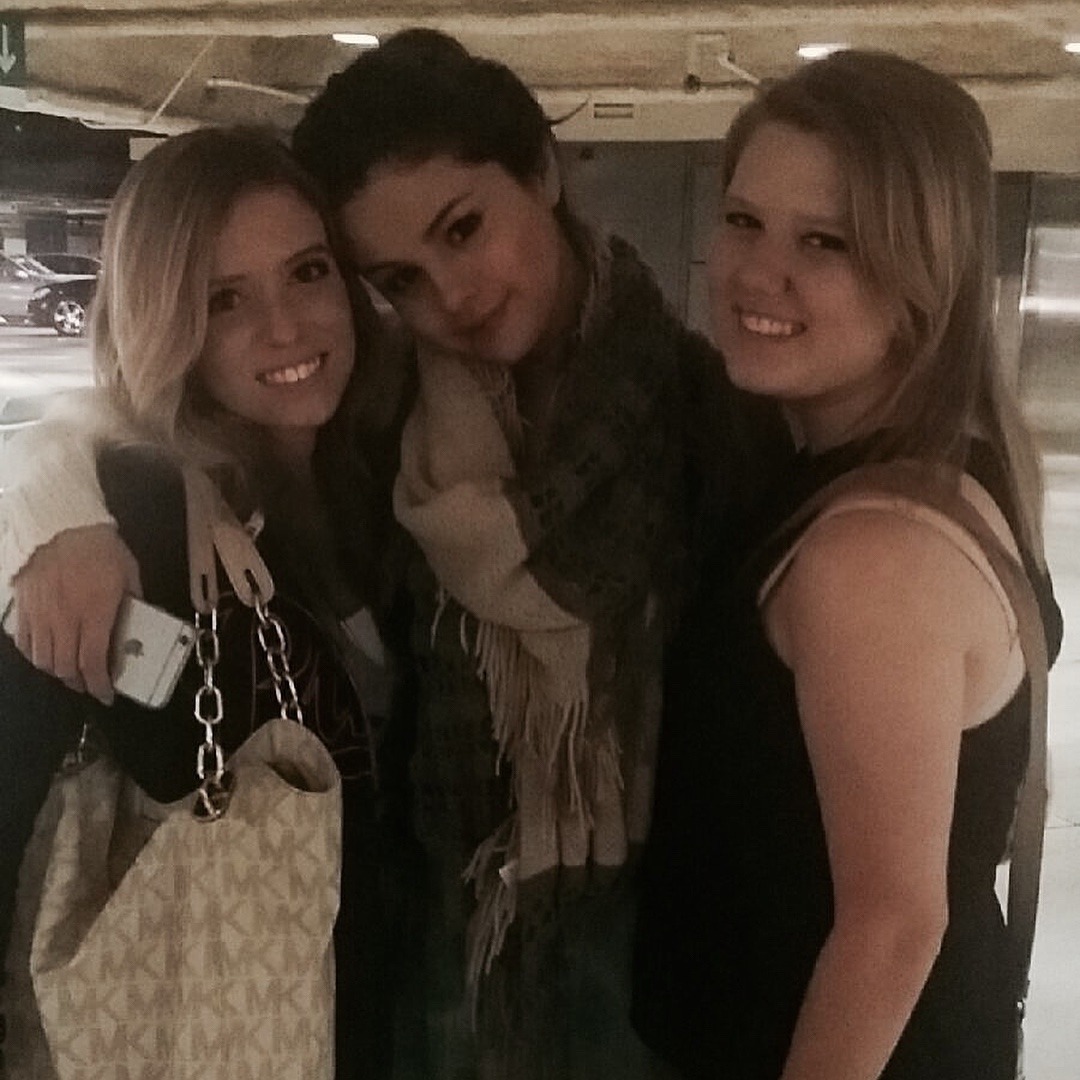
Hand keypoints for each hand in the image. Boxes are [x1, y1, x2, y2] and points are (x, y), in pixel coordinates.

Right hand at [9, 524, 142, 703]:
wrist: (61, 524)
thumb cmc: (100, 547)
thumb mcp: (129, 573)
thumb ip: (134, 601)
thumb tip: (139, 621)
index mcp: (95, 612)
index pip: (93, 662)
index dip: (99, 685)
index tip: (106, 695)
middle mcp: (64, 619)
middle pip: (65, 667)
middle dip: (78, 682)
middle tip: (89, 683)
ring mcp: (40, 614)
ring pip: (41, 659)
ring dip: (56, 671)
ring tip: (69, 671)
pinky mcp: (23, 606)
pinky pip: (23, 641)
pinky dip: (34, 654)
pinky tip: (44, 653)